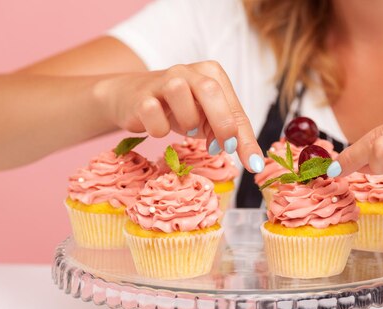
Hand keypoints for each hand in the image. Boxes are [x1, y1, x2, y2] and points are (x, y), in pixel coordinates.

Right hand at [93, 61, 263, 171]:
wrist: (130, 98)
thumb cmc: (178, 110)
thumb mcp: (208, 120)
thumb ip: (230, 135)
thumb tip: (252, 161)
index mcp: (211, 74)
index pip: (234, 108)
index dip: (245, 138)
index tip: (252, 163)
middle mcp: (188, 71)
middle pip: (210, 90)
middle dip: (222, 123)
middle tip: (223, 148)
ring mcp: (162, 80)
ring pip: (179, 93)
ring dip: (188, 121)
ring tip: (188, 129)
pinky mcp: (140, 96)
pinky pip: (152, 113)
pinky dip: (159, 129)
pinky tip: (160, 127)